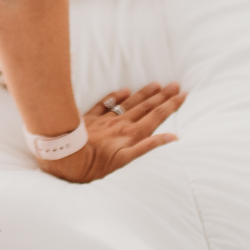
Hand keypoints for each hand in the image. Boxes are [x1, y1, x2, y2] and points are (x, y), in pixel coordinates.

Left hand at [40, 81, 185, 184]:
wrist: (66, 156)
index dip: (171, 106)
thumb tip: (171, 137)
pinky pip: (105, 104)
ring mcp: (106, 119)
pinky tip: (124, 90)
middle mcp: (121, 124)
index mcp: (131, 134)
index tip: (183, 95)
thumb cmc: (94, 165)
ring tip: (156, 84)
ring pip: (129, 103)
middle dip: (162, 96)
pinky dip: (116, 96)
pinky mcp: (90, 118)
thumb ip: (148, 147)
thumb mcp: (124, 161)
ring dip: (144, 94)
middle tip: (175, 84)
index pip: (156, 116)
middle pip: (146, 107)